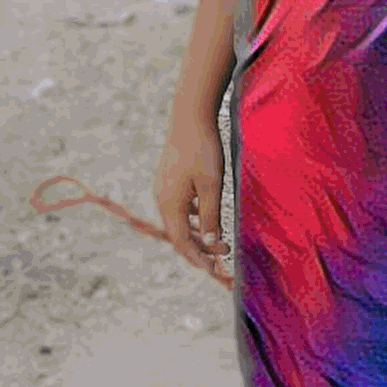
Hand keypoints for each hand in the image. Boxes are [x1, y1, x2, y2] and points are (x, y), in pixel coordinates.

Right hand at [154, 115, 231, 278]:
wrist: (190, 115)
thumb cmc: (203, 149)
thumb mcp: (211, 185)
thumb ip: (210, 215)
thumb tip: (209, 242)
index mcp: (170, 204)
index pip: (182, 242)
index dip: (198, 258)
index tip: (215, 270)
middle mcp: (162, 199)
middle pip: (179, 234)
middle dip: (200, 248)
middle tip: (224, 255)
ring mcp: (164, 188)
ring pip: (179, 220)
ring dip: (198, 233)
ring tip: (219, 240)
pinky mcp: (169, 178)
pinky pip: (179, 206)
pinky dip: (193, 217)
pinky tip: (208, 214)